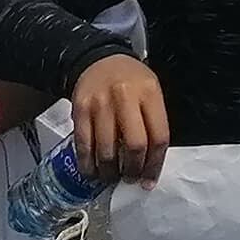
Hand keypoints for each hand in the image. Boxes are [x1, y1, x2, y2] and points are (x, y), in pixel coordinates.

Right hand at [71, 56, 171, 185]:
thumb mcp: (150, 92)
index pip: (159, 136)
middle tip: (131, 178)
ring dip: (110, 172)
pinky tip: (93, 172)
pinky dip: (88, 165)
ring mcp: (101, 103)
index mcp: (149, 92)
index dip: (155, 165)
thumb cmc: (130, 81)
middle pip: (135, 146)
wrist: (99, 59)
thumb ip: (153, 123)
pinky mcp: (80, 110)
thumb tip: (150, 167)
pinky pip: (84, 146)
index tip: (149, 180)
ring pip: (107, 151)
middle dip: (133, 170)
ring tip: (112, 176)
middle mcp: (125, 97)